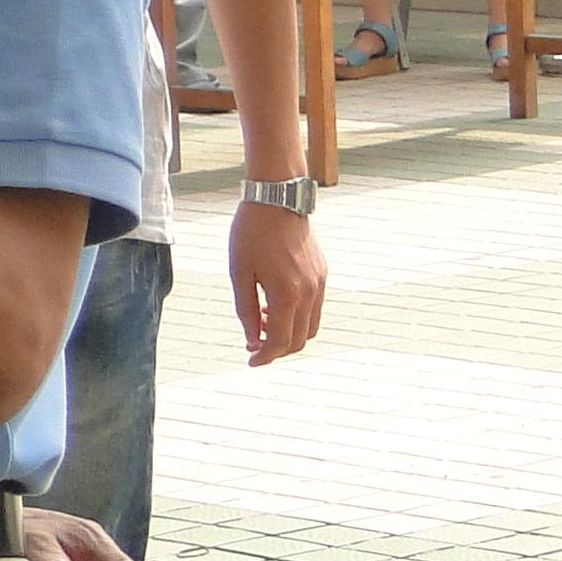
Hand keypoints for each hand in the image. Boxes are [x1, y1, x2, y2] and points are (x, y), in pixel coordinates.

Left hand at [230, 203, 325, 364]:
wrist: (277, 199)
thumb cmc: (251, 234)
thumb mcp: (238, 272)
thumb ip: (245, 310)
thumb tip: (251, 340)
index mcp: (287, 295)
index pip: (280, 342)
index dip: (265, 357)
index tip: (251, 361)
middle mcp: (309, 293)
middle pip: (299, 340)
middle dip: (277, 349)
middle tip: (254, 344)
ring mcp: (320, 283)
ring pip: (311, 326)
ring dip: (289, 333)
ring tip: (261, 320)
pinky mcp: (322, 273)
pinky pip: (315, 307)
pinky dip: (298, 316)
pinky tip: (274, 303)